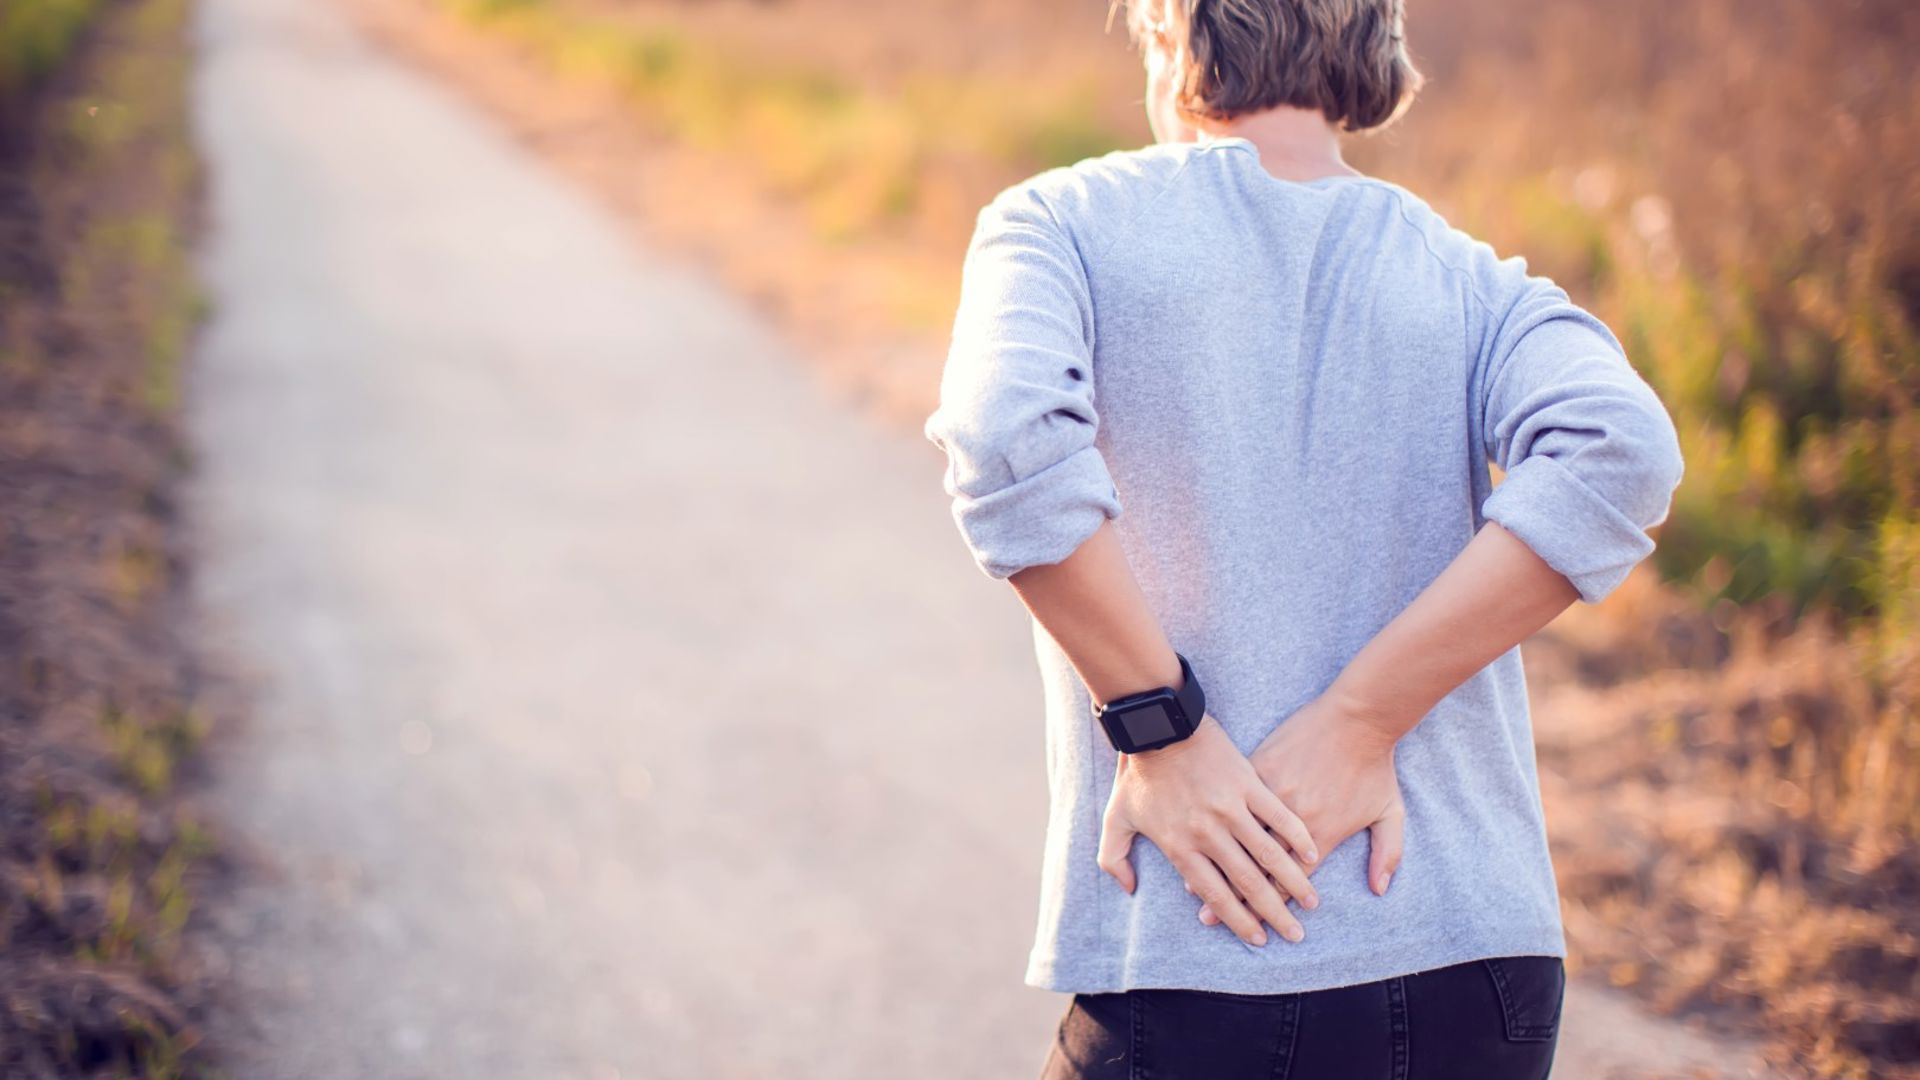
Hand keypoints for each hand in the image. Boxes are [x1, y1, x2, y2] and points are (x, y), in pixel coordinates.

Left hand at [1097, 715, 1320, 945]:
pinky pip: (1278, 816)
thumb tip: (1128, 890)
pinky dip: (1296, 837)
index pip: (1214, 895)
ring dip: (1293, 882)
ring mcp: (1230, 808)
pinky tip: (1311, 855)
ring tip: (1311, 903)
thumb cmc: (1136, 773)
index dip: (1237, 921)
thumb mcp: (1114, 818)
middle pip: (1247, 883)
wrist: (1156, 725)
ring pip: (1268, 855)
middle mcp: (1208, 833)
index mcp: (1180, 846)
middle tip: (1294, 934)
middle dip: (1274, 913)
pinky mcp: (1247, 782)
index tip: (1257, 938)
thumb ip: (1113, 859)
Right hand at [1194, 696, 1404, 925]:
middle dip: (1234, 900)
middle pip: (1258, 869)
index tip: (1251, 928)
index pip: (1290, 880)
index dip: (1268, 906)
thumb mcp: (1391, 813)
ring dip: (1217, 868)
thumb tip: (1380, 890)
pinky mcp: (1258, 770)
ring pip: (1239, 840)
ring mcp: (1272, 794)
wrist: (1356, 717)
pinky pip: (1232, 806)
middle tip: (1210, 923)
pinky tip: (1195, 845)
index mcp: (1322, 834)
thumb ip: (1389, 854)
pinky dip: (1214, 828)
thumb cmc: (1375, 765)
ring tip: (1194, 896)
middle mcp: (1293, 821)